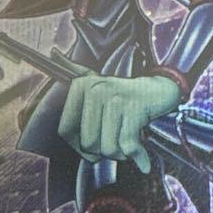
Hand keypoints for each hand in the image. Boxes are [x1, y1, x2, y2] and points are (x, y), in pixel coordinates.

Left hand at [58, 74, 180, 173]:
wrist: (159, 89)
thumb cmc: (122, 94)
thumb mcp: (96, 79)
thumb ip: (72, 69)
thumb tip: (53, 52)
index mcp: (81, 86)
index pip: (65, 131)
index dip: (78, 146)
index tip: (92, 146)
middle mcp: (96, 90)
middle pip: (88, 144)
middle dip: (103, 151)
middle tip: (115, 141)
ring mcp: (115, 99)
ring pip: (108, 148)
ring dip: (121, 154)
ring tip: (127, 141)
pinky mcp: (134, 109)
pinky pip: (129, 147)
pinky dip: (138, 157)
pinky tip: (142, 160)